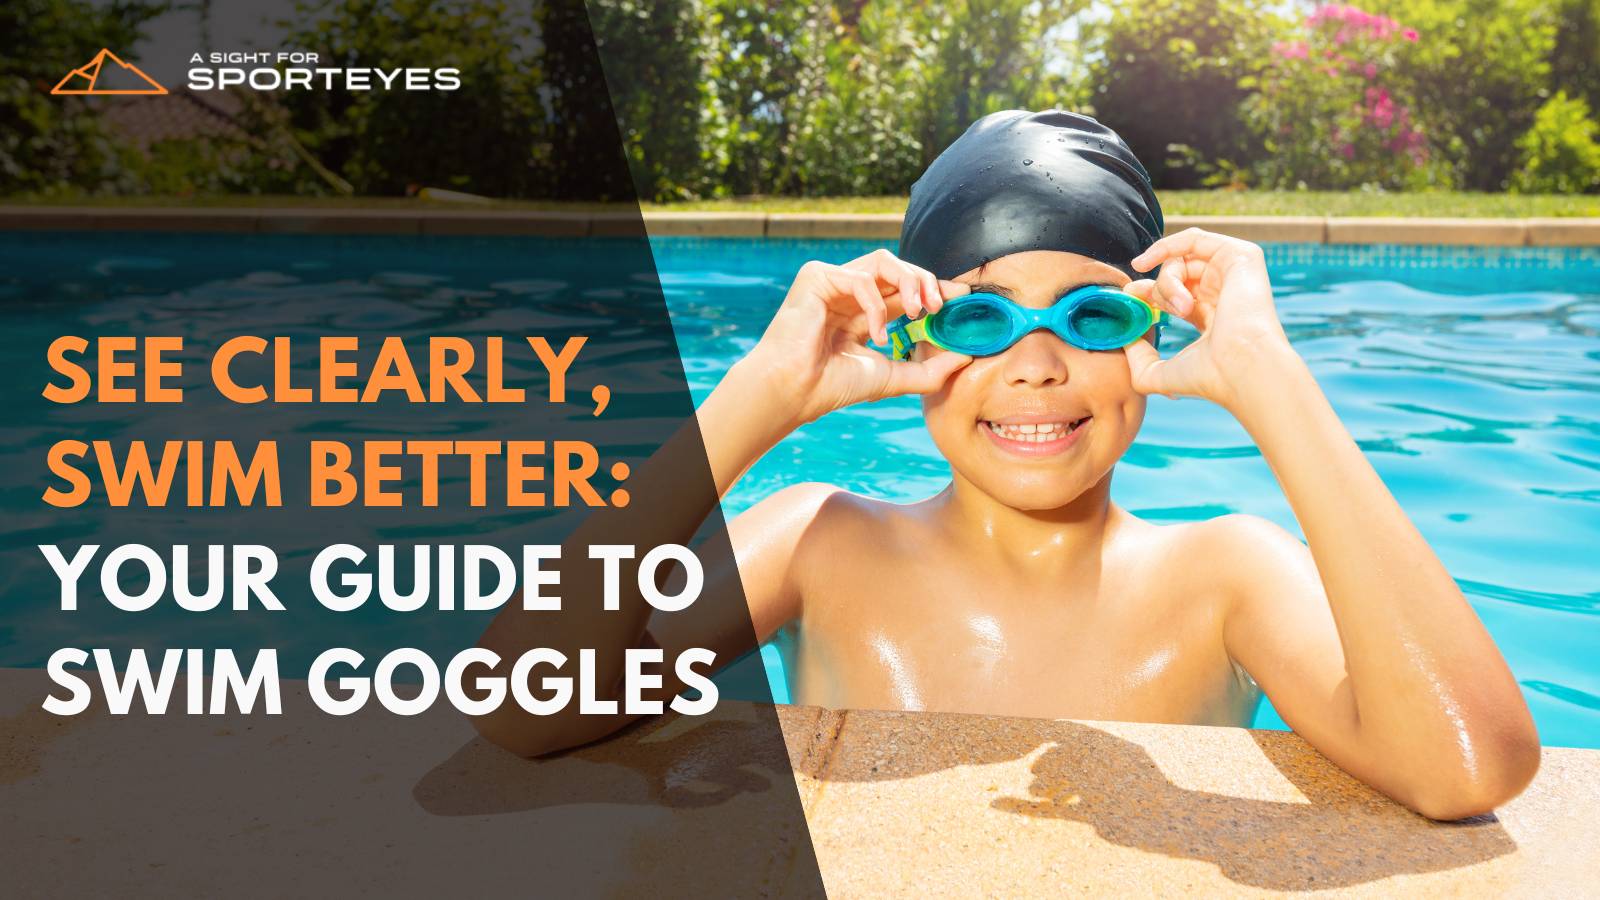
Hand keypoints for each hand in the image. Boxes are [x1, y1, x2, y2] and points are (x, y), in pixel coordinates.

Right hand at [744, 249, 971, 423]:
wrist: (796, 391)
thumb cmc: (833, 386)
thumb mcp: (892, 376)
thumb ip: (928, 369)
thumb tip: (966, 357)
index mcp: (864, 311)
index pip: (906, 290)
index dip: (935, 288)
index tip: (962, 296)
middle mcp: (849, 292)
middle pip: (898, 269)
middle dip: (927, 282)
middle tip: (942, 306)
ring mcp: (832, 281)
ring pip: (883, 262)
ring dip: (910, 282)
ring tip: (920, 312)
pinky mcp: (816, 276)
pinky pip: (860, 279)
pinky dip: (876, 306)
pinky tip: (876, 335)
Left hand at [1121, 228, 1297, 410]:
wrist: (1242, 369)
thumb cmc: (1208, 378)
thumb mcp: (1156, 374)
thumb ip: (1138, 360)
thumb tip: (1125, 339)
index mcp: (1211, 316)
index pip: (1176, 293)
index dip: (1150, 291)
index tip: (1131, 295)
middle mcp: (1224, 293)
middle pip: (1177, 273)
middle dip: (1155, 285)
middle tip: (1139, 295)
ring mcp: (1234, 274)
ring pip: (1182, 259)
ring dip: (1166, 279)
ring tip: (1175, 306)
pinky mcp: (1241, 257)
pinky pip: (1196, 237)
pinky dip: (1168, 247)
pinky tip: (1151, 262)